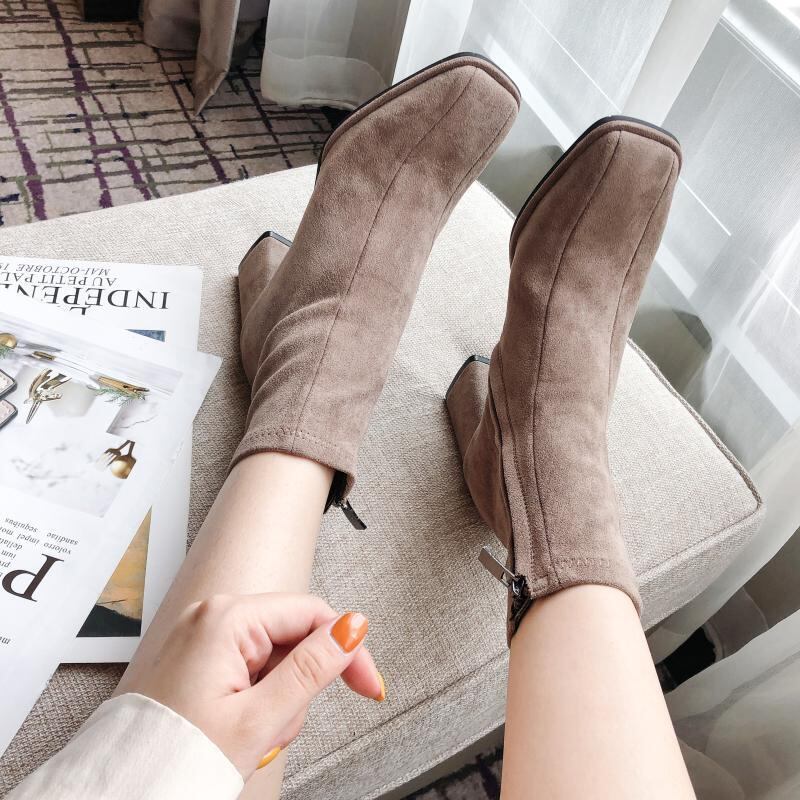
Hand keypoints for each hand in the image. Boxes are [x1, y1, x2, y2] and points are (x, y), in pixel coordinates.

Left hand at [129, 593, 383, 777]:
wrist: (125, 789)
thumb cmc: (177, 756)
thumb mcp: (259, 717)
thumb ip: (312, 666)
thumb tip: (351, 627)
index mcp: (227, 618)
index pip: (312, 614)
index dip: (346, 650)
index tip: (366, 684)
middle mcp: (212, 616)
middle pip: (292, 638)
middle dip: (297, 687)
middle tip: (277, 726)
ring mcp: (203, 636)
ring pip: (274, 658)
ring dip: (276, 701)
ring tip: (251, 735)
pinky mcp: (198, 656)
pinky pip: (249, 668)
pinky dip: (255, 701)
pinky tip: (239, 728)